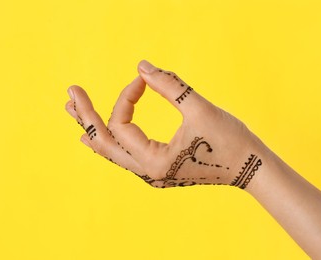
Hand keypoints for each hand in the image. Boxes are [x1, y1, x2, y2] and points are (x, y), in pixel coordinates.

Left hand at [65, 60, 264, 188]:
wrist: (251, 168)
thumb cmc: (230, 141)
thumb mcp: (200, 109)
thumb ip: (169, 86)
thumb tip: (142, 66)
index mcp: (153, 161)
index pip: (122, 124)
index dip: (127, 95)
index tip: (143, 78)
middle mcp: (147, 172)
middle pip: (104, 143)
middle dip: (85, 117)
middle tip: (69, 94)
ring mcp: (152, 173)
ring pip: (113, 151)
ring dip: (93, 129)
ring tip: (73, 112)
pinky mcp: (160, 169)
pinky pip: (126, 155)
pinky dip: (110, 141)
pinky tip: (96, 135)